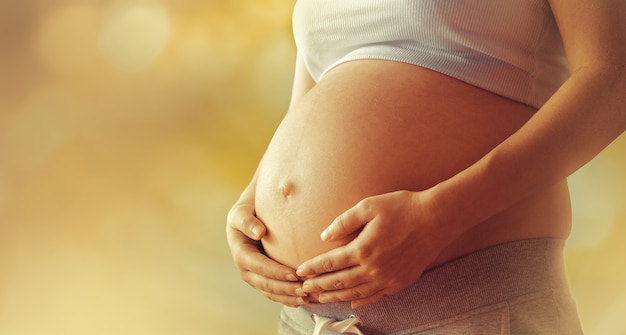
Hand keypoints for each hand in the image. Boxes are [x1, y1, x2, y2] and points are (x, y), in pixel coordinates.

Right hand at [226, 202, 307, 306]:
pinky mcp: (261, 280)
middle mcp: (245, 269)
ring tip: (306, 298)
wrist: (248, 216)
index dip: (276, 272)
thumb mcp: (241, 212)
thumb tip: (259, 232)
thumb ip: (247, 221)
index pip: (259, 266)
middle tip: (305, 290)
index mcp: (240, 253)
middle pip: (265, 283)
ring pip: (270, 292)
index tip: (294, 274)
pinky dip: (286, 298)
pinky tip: (300, 301)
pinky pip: (273, 293)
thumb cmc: (247, 211)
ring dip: (287, 297)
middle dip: (285, 289)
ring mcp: (253, 276)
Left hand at [296, 190, 451, 308]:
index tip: (300, 271)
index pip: (330, 263)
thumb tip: (324, 236)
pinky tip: (352, 301)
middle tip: (304, 289)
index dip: (313, 268)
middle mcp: (373, 268)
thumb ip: (344, 222)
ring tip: (321, 298)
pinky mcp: (401, 282)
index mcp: (363, 249)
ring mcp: (388, 278)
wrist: (436, 219)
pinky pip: (376, 296)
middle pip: (339, 282)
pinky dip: (362, 300)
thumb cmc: (402, 207)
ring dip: (336, 296)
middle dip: (319, 286)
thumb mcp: (369, 206)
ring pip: (356, 292)